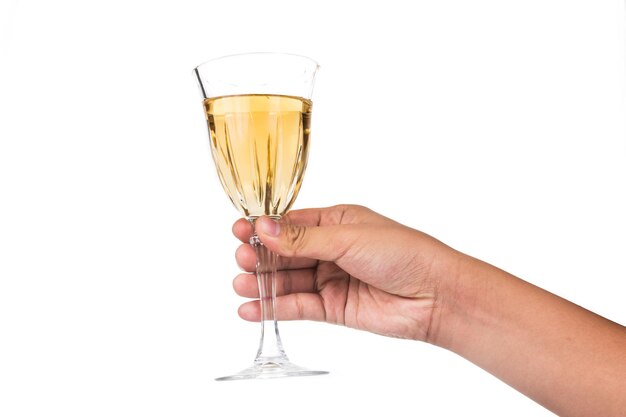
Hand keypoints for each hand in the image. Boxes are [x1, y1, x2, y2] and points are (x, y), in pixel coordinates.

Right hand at [232, 204, 460, 340]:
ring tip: (241, 284)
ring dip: (263, 283)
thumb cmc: (403, 253)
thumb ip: (303, 238)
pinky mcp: (333, 308)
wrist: (434, 295)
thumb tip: (264, 228)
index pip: (291, 224)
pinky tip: (251, 308)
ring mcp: (331, 279)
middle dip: (261, 257)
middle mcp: (331, 250)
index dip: (265, 229)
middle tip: (242, 259)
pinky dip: (274, 308)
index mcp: (336, 222)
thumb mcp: (348, 237)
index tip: (240, 231)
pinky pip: (297, 307)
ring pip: (288, 281)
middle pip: (285, 253)